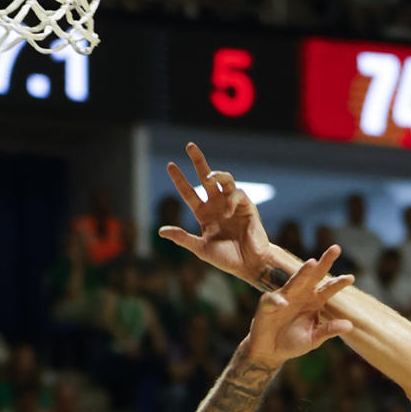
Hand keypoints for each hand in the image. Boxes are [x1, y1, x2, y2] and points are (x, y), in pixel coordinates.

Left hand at [161, 143, 275, 285]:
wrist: (250, 265)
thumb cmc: (227, 258)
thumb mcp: (200, 248)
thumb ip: (182, 238)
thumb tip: (161, 231)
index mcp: (204, 214)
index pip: (189, 192)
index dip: (179, 179)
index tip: (170, 165)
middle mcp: (217, 205)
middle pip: (207, 177)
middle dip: (199, 161)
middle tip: (189, 146)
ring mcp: (232, 204)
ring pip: (224, 179)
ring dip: (217, 174)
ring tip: (208, 176)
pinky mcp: (247, 206)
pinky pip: (238, 194)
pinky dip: (232, 201)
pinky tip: (228, 212)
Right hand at [241, 248, 353, 367]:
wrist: (270, 351)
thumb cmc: (292, 342)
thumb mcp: (314, 338)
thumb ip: (329, 330)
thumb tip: (350, 325)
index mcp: (314, 301)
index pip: (329, 289)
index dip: (339, 283)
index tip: (351, 278)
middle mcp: (301, 294)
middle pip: (314, 276)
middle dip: (324, 262)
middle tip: (336, 248)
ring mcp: (284, 297)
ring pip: (295, 281)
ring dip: (302, 273)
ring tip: (311, 263)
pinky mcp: (267, 304)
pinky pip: (274, 300)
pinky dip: (278, 301)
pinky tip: (283, 303)